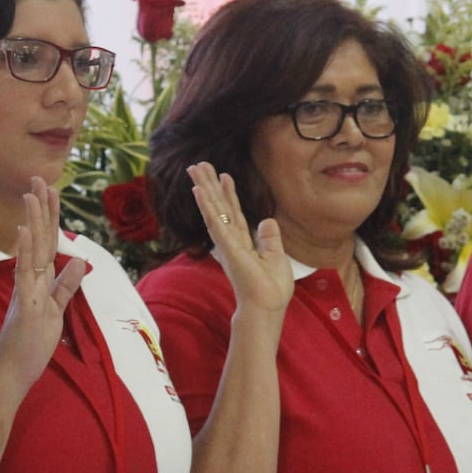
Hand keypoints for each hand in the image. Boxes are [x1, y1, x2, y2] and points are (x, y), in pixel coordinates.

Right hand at [0, 177, 85, 395]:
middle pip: (39, 239)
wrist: (10, 372)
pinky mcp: (26, 305)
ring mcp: (26, 291)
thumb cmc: (29, 345)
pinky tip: (24, 231)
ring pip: (32, 250)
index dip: (51, 218)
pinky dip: (25, 252)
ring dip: (33, 221)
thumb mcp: (55, 313)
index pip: (48, 245)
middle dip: (41, 209)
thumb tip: (79, 262)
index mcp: (38, 282)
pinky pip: (24, 274)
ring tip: (33, 195)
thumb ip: (65, 288)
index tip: (51, 192)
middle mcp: (30, 281)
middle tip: (39, 179)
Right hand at [187, 162, 292, 317]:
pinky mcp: (227, 247)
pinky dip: (207, 205)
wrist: (266, 307)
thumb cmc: (271, 289)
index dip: (228, 194)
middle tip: (198, 165)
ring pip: (213, 210)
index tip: (224, 175)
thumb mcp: (276, 257)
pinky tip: (200, 190)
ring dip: (204, 189)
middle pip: (218, 207)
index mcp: (241, 242)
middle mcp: (230, 240)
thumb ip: (269, 238)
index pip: (233, 213)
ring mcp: (226, 243)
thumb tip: (267, 220)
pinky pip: (215, 222)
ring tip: (195, 169)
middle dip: (209, 185)